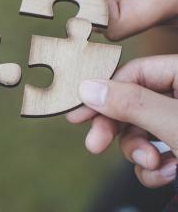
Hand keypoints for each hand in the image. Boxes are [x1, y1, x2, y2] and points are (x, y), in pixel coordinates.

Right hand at [67, 55, 177, 187]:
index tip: (78, 112)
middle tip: (94, 145)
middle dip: (116, 129)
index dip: (104, 91)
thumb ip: (132, 104)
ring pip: (140, 130)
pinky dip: (154, 167)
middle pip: (132, 103)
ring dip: (138, 153)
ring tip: (153, 166)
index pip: (134, 72)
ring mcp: (177, 121)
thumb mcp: (174, 124)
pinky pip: (154, 150)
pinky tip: (167, 175)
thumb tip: (87, 88)